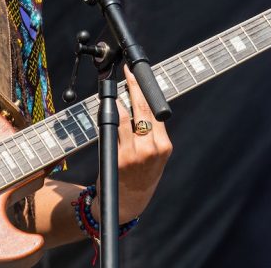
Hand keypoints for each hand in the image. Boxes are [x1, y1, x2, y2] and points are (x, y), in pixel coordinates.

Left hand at [92, 65, 172, 223]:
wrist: (125, 205)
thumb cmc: (139, 178)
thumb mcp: (153, 157)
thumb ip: (150, 134)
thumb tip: (137, 103)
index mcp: (164, 146)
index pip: (156, 111)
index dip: (148, 91)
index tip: (141, 75)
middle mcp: (153, 149)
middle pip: (144, 109)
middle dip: (135, 86)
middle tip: (129, 71)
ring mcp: (136, 153)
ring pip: (129, 115)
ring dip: (122, 97)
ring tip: (119, 83)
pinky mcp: (120, 156)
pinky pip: (116, 127)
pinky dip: (113, 112)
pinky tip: (111, 102)